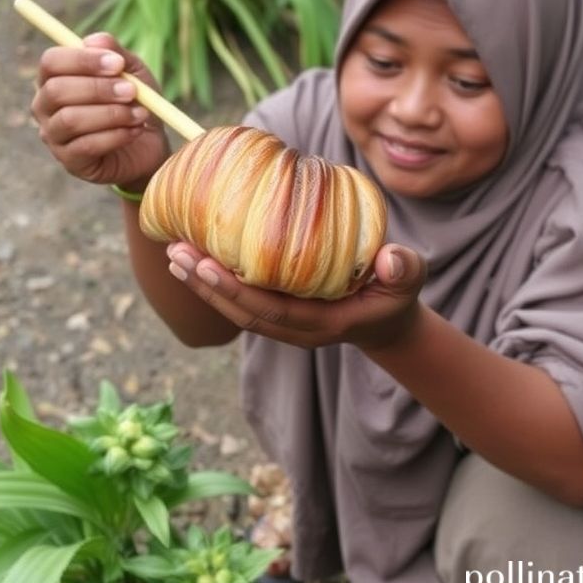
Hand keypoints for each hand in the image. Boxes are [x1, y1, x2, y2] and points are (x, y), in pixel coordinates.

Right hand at [31, 33, 170, 189]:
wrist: (149, 146)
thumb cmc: (134, 103)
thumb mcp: (134, 74)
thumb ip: (117, 54)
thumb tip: (95, 39)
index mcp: (54, 79)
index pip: (51, 62)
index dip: (82, 60)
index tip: (117, 63)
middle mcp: (45, 107)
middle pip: (56, 91)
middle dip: (98, 89)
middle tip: (132, 90)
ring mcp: (54, 137)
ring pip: (70, 120)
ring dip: (110, 114)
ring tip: (140, 113)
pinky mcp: (70, 162)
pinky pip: (85, 146)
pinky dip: (115, 136)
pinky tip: (135, 131)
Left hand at [165, 241, 426, 349]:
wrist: (386, 319)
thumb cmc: (396, 294)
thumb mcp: (407, 280)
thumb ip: (403, 269)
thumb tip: (391, 258)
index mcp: (321, 324)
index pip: (270, 311)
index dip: (235, 291)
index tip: (205, 263)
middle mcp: (296, 330)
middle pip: (242, 312)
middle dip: (206, 285)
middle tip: (176, 252)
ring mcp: (285, 324)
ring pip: (237, 310)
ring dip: (203, 285)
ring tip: (174, 256)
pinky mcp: (280, 312)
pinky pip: (242, 301)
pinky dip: (217, 284)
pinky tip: (197, 262)